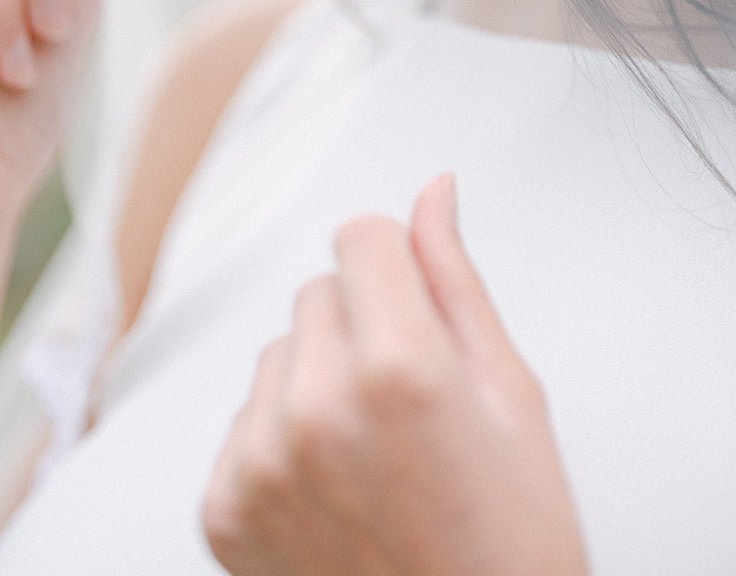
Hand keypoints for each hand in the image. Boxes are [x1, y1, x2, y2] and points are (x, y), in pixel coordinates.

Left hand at [201, 174, 590, 575]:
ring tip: (377, 454)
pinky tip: (338, 491)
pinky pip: (245, 422)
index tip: (421, 313)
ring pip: (278, 354)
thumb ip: (456, 280)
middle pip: (318, 290)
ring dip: (316, 380)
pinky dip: (281, 442)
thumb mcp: (510, 397)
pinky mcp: (225, 510)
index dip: (400, 268)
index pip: (362, 234)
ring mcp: (262, 463)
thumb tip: (435, 194)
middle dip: (363, 323)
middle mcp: (316, 409)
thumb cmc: (509, 546)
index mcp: (398, 367)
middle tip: (412, 404)